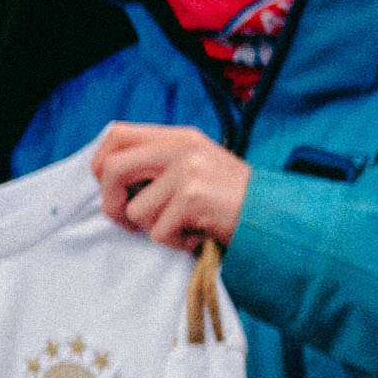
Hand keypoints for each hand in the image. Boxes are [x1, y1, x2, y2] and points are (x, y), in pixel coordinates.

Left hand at [94, 121, 253, 253]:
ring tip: (185, 225)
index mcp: (178, 137)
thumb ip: (158, 163)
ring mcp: (188, 172)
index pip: (117, 135)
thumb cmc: (230, 200)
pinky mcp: (194, 199)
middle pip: (113, 169)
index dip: (100, 163)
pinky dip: (176, 243)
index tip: (109, 188)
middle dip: (112, 203)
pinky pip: (159, 232)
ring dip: (155, 228)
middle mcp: (181, 148)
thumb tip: (107, 177)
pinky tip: (199, 234)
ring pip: (135, 210)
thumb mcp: (195, 167)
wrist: (277, 216)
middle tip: (129, 222)